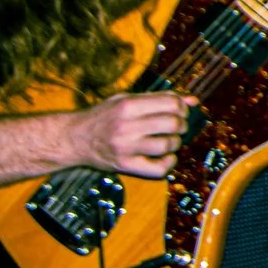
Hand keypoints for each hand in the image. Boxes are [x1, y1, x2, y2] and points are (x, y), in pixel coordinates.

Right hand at [68, 93, 196, 177]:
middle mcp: (127, 126)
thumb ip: (159, 98)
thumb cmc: (104, 116)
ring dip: (175, 143)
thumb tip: (193, 100)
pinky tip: (166, 157)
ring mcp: (125, 147)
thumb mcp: (127, 100)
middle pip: (172, 124)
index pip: (171, 104)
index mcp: (128, 105)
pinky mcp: (124, 165)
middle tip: (177, 126)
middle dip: (181, 125)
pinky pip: (158, 169)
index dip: (182, 107)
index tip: (180, 111)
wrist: (74, 138)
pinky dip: (168, 163)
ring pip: (167, 145)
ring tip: (169, 140)